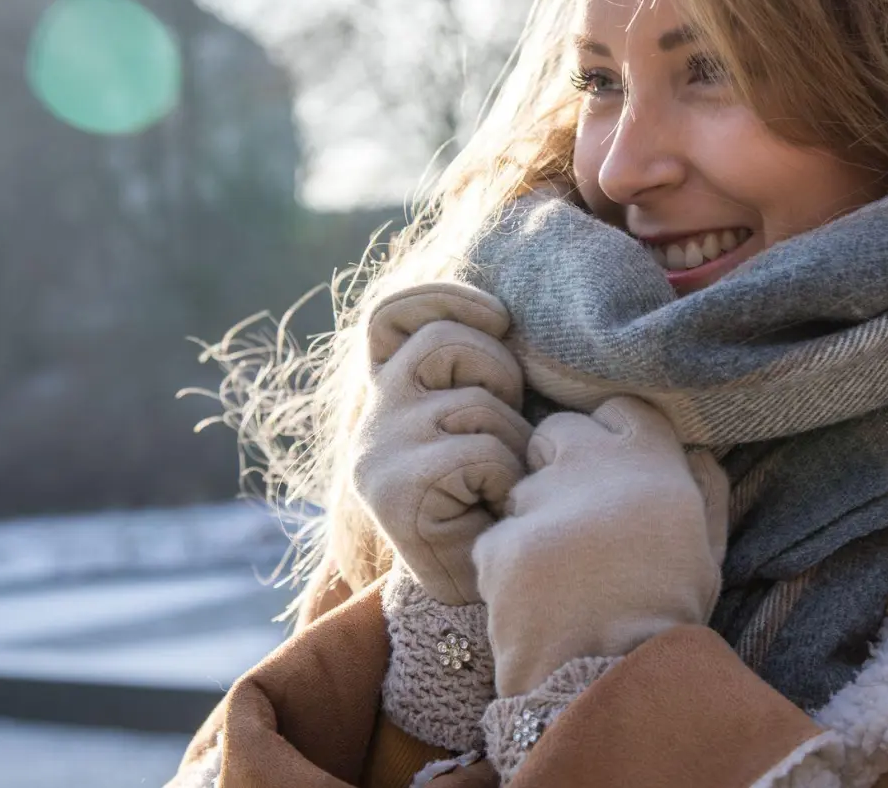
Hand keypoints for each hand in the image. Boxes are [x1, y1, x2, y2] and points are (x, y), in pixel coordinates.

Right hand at [351, 282, 532, 605]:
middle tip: (509, 429)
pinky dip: (507, 477)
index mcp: (392, 393)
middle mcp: (375, 417)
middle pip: (444, 342)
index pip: (391, 316)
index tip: (498, 317)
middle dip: (499, 374)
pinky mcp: (395, 491)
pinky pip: (482, 452)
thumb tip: (508, 313)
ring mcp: (378, 453)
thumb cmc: (505, 498)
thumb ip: (481, 370)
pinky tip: (495, 506)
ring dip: (512, 436)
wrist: (487, 588)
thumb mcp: (491, 420)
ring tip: (506, 478)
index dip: (444, 298)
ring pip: (473, 400)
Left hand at [473, 396, 728, 695]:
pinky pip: (495, 543)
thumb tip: (697, 450)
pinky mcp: (499, 543)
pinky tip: (532, 602)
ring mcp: (541, 502)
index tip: (613, 469)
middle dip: (558, 463)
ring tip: (559, 576)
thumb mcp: (710, 553)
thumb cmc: (672, 618)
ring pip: (521, 489)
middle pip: (558, 431)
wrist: (619, 684)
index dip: (612, 435)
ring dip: (533, 520)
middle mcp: (596, 466)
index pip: (620, 408)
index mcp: (654, 463)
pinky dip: (507, 569)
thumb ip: (704, 492)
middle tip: (575, 517)